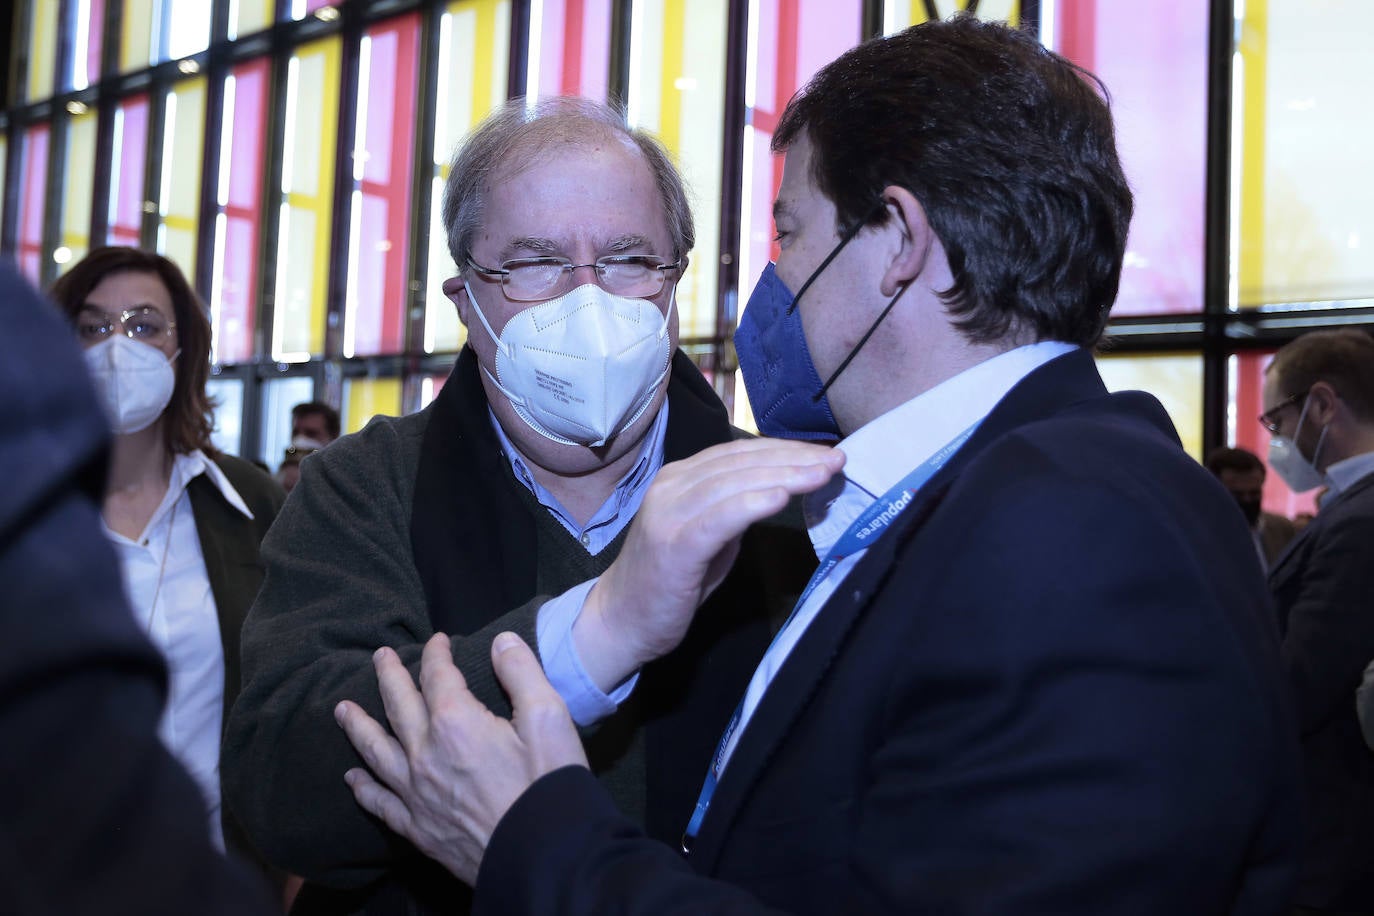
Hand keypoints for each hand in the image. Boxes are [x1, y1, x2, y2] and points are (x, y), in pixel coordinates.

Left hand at [335, 632, 587, 883]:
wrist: (541, 857)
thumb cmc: (549, 786)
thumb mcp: (549, 718)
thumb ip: (521, 673)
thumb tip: (501, 641)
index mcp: (456, 723)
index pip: (437, 676)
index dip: (436, 654)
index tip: (438, 641)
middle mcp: (425, 755)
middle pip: (398, 706)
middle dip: (388, 676)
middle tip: (379, 657)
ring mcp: (416, 794)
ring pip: (375, 751)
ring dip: (358, 726)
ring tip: (343, 709)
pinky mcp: (418, 828)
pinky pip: (380, 802)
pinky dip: (363, 787)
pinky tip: (352, 778)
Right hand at [574, 437, 843, 690]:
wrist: (619, 621)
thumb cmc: (667, 581)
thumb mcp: (707, 534)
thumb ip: (734, 509)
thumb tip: (780, 488)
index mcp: (680, 478)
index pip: (739, 453)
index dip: (785, 449)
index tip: (824, 452)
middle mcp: (672, 485)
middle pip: (742, 462)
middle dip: (794, 458)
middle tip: (836, 459)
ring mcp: (670, 512)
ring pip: (735, 482)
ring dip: (785, 475)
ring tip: (823, 473)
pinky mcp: (674, 544)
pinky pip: (720, 517)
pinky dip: (753, 503)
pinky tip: (782, 497)